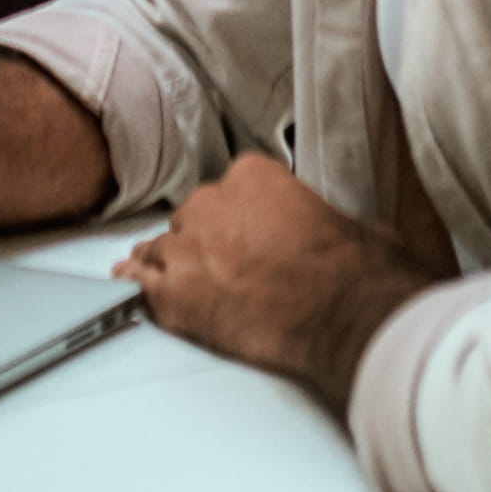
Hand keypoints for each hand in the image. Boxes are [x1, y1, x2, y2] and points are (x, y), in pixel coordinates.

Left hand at [118, 155, 440, 414]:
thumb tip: (334, 229)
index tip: (248, 235)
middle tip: (230, 268)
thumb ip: (322, 215)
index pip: (229, 187)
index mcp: (251, 175)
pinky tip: (134, 289)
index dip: (238, 217)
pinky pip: (138, 284)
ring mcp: (186, 249)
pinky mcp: (173, 295)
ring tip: (183, 282)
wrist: (344, 315)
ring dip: (172, 264)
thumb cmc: (356, 270)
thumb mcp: (351, 220)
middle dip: (205, 240)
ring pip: (161, 248)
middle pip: (191, 217)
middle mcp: (210, 203)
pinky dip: (137, 287)